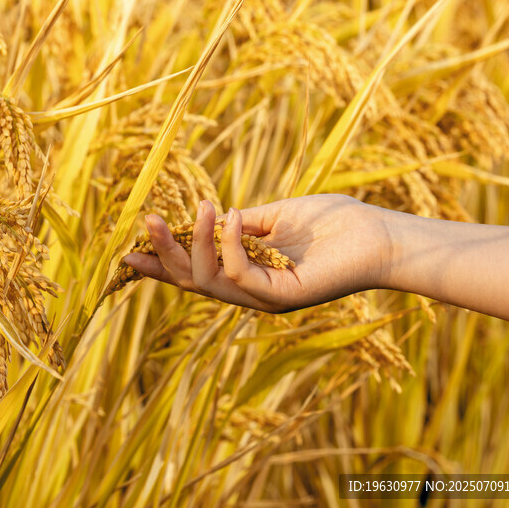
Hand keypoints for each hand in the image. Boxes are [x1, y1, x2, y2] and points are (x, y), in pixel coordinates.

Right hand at [121, 194, 390, 312]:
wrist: (381, 235)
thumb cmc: (333, 224)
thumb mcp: (276, 217)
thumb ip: (242, 223)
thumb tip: (208, 217)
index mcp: (246, 276)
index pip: (192, 275)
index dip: (159, 265)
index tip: (127, 252)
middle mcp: (251, 294)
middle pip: (190, 282)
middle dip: (164, 253)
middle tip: (148, 219)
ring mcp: (266, 299)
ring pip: (209, 281)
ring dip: (196, 243)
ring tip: (203, 208)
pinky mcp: (284, 298)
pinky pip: (240, 276)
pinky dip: (230, 246)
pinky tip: (233, 217)